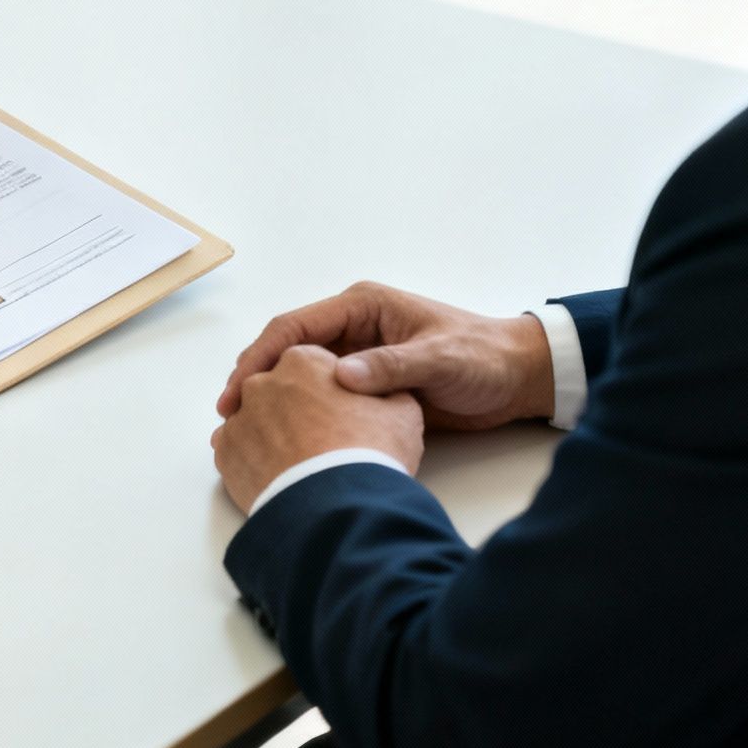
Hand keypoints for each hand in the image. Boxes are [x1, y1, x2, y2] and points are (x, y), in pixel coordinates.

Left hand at [213, 346, 424, 510]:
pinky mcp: (226, 454)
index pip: (312, 365)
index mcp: (303, 360)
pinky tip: (279, 476)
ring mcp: (240, 418)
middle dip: (296, 410)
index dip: (329, 389)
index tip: (340, 410)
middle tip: (321, 440)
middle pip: (279, 391)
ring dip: (273, 436)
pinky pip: (238, 451)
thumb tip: (380, 393)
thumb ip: (384, 389)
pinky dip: (254, 461)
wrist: (338, 506)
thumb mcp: (401, 409)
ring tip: (301, 464)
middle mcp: (263, 382)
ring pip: (256, 421)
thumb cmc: (371, 451)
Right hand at [216, 282, 554, 432]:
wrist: (518, 379)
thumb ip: (392, 366)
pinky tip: (283, 439)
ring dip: (273, 400)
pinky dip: (300, 416)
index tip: (239, 387)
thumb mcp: (440, 358)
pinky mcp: (368, 388)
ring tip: (243, 430)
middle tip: (228, 415)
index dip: (261, 356)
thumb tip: (341, 376)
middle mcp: (353, 329)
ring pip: (300, 378)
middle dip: (255, 380)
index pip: (295, 327)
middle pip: (287, 352)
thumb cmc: (483, 357)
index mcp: (363, 307)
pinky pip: (323, 400)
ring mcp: (358, 359)